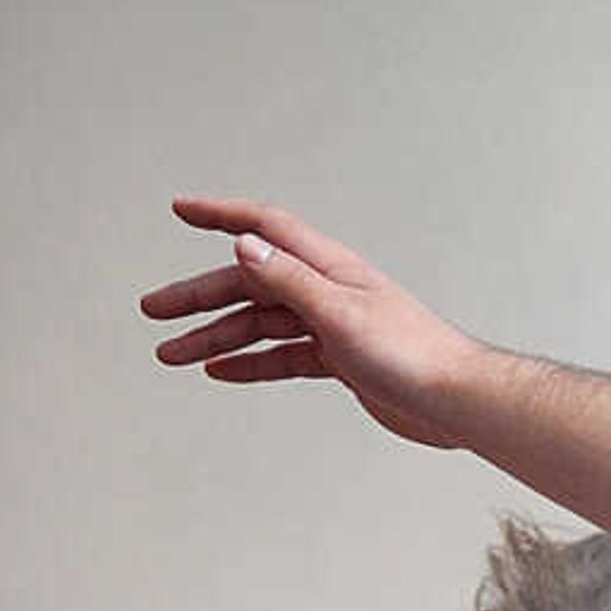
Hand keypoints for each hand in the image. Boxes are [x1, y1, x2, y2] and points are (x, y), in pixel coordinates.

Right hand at [139, 197, 481, 447]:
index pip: (266, 228)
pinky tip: (220, 370)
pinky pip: (284, 356)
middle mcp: (328, 290)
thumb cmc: (412, 354)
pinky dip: (251, 362)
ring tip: (171, 354)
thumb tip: (243, 244)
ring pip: (262, 324)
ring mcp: (334, 325)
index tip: (180, 209)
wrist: (456, 401)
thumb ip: (288, 279)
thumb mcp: (340, 312)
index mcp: (329, 268)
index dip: (222, 215)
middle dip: (199, 295)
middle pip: (250, 282)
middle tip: (153, 311)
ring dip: (216, 337)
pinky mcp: (342, 360)